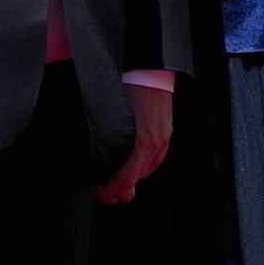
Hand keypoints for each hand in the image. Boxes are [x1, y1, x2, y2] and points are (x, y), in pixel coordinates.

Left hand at [96, 82, 174, 204]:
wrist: (150, 71)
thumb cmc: (129, 88)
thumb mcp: (111, 116)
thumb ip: (107, 138)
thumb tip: (97, 156)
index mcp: (140, 143)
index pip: (127, 179)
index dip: (113, 190)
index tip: (102, 193)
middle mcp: (154, 144)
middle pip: (137, 178)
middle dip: (120, 189)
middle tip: (106, 193)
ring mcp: (162, 139)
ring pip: (148, 170)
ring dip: (133, 179)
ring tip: (119, 183)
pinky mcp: (166, 133)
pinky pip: (156, 159)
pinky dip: (145, 168)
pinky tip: (137, 168)